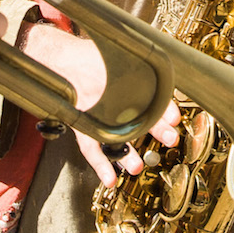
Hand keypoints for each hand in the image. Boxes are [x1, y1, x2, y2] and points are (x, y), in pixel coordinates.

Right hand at [19, 21, 176, 185]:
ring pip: (111, 135)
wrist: (58, 59)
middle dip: (154, 127)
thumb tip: (163, 77)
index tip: (175, 116)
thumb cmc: (90, 56)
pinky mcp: (81, 124)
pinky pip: (90, 147)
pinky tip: (110, 180)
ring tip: (137, 166)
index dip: (163, 105)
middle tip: (170, 137)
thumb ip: (138, 65)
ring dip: (126, 153)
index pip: (145, 92)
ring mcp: (93, 112)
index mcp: (118, 77)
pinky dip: (101, 165)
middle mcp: (106, 96)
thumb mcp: (118, 53)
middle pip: (133, 114)